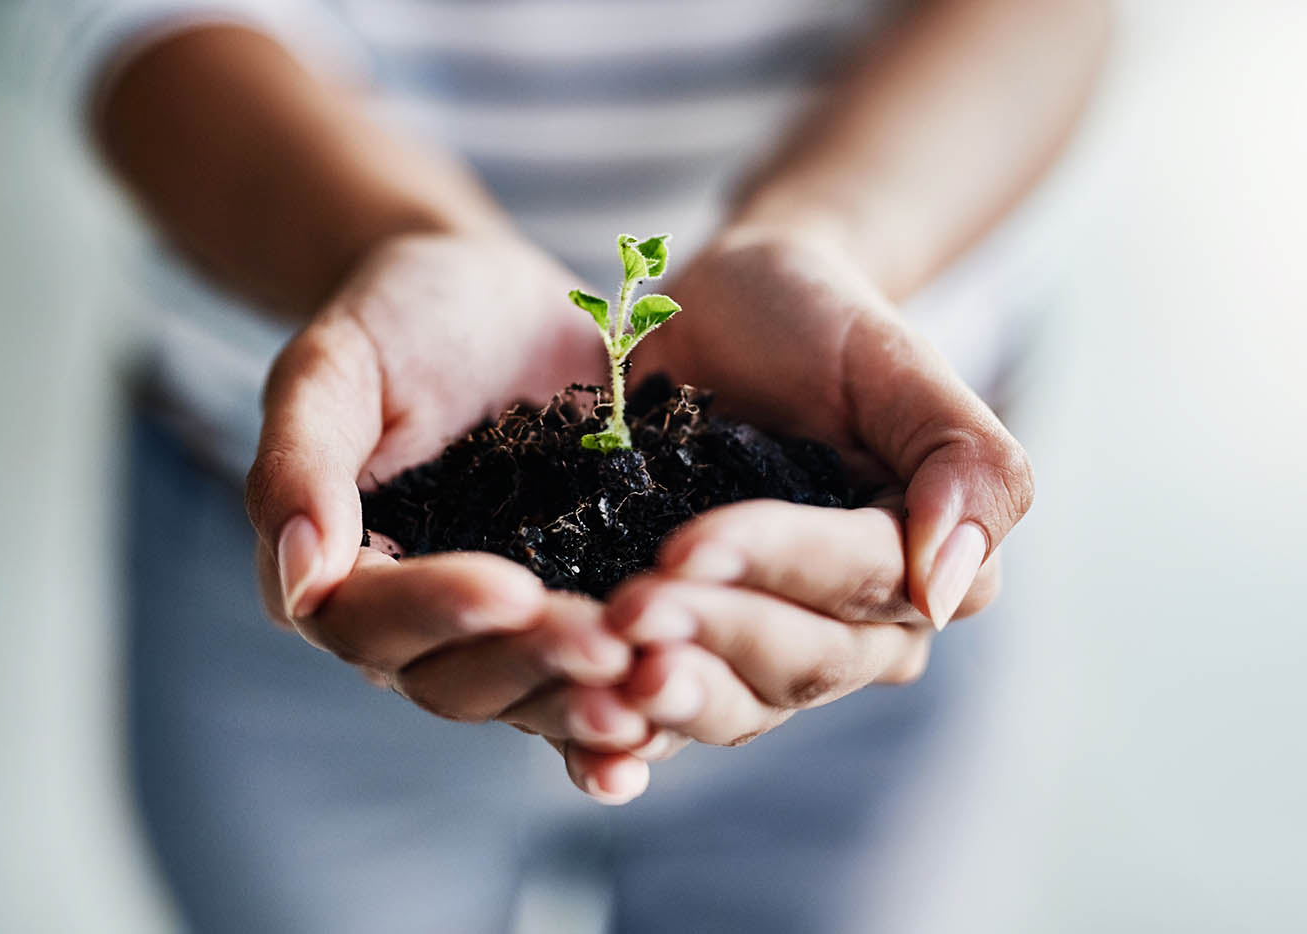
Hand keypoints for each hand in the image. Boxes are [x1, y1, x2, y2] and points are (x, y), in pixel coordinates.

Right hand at [248, 231, 645, 747]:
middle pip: (452, 680)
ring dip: (583, 702)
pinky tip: (667, 714)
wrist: (491, 300)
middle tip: (609, 646)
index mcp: (338, 571)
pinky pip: (586, 678)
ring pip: (525, 697)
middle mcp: (413, 621)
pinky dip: (623, 708)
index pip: (369, 622)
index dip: (438, 613)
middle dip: (531, 666)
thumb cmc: (398, 318)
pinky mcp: (570, 609)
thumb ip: (300, 463)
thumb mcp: (334, 366)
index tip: (514, 589)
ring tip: (649, 686)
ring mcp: (495, 627)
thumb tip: (301, 577)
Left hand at [556, 224, 1032, 780]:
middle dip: (712, 635)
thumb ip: (965, 462)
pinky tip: (590, 752)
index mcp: (917, 564)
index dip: (777, 567)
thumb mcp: (898, 362)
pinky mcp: (689, 652)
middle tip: (630, 611)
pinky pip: (667, 718)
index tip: (689, 546)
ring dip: (672, 698)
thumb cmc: (820, 326)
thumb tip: (948, 591)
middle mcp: (852, 628)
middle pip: (796, 659)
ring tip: (605, 671)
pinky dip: (628, 741)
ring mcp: (764, 648)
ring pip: (737, 705)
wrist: (728, 318)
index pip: (858, 581)